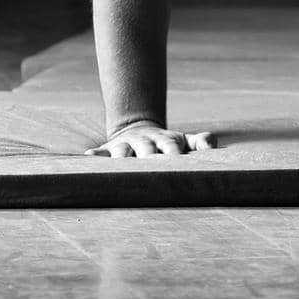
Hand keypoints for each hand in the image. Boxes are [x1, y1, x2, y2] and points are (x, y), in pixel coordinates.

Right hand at [86, 120, 214, 157]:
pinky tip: (88, 157)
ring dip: (121, 157)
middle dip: (147, 156)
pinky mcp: (108, 150)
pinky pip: (99, 153)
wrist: (140, 131)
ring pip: (122, 151)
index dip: (171, 151)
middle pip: (145, 149)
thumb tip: (210, 144)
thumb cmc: (168, 144)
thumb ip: (201, 142)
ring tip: (120, 164)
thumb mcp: (185, 140)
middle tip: (149, 167)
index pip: (169, 145)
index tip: (174, 159)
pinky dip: (94, 155)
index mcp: (165, 140)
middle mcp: (144, 142)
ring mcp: (125, 145)